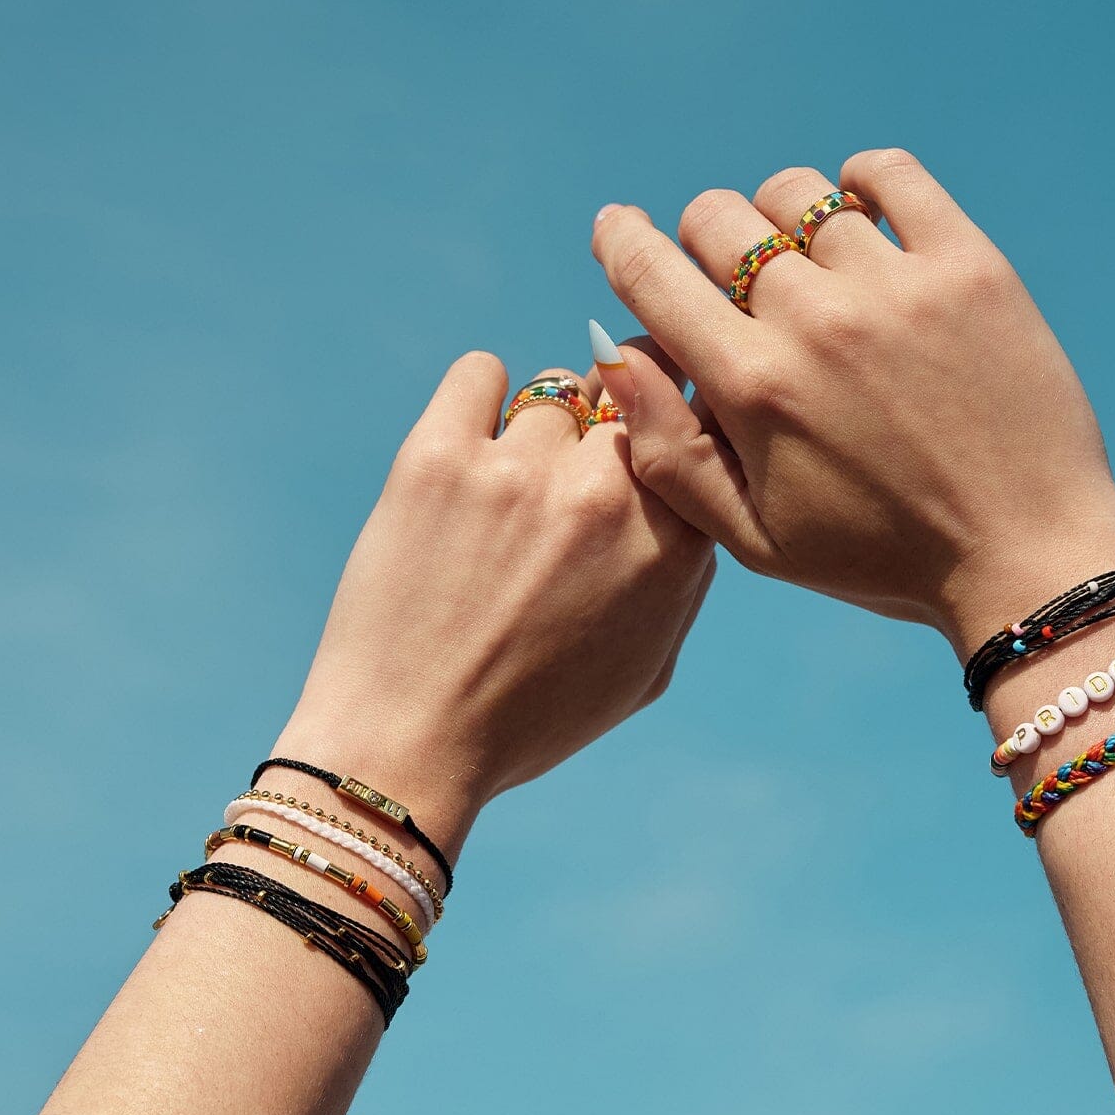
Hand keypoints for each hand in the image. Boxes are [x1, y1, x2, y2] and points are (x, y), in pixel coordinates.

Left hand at [274, 349, 714, 860]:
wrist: (410, 742)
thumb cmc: (531, 718)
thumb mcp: (644, 672)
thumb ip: (683, 580)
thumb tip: (687, 505)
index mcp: (671, 548)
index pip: (703, 430)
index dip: (684, 422)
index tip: (663, 430)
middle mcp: (604, 496)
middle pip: (638, 388)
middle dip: (623, 410)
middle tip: (587, 452)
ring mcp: (520, 471)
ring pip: (559, 390)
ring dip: (547, 425)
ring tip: (514, 483)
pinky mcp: (438, 457)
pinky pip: (479, 372)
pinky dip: (480, 394)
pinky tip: (471, 444)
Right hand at [589, 150, 1114, 655]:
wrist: (1022, 556)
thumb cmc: (880, 559)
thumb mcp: (754, 539)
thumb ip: (668, 453)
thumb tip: (611, 357)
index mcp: (752, 389)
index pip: (651, 273)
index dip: (621, 242)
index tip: (619, 233)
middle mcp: (814, 322)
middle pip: (716, 218)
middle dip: (702, 241)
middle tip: (732, 282)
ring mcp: (895, 285)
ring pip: (797, 194)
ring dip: (781, 220)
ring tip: (805, 264)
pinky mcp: (968, 265)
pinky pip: (890, 174)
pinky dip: (862, 182)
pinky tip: (863, 221)